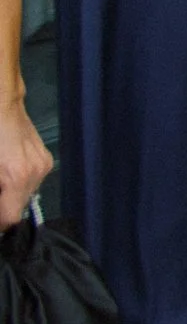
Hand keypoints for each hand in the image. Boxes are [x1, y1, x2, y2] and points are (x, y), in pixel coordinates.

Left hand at [0, 98, 49, 227]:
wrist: (1, 103)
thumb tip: (0, 211)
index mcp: (15, 178)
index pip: (9, 219)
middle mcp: (35, 174)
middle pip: (18, 209)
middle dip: (2, 205)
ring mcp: (43, 165)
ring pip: (25, 196)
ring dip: (9, 194)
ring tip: (0, 178)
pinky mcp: (46, 159)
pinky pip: (31, 181)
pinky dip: (18, 182)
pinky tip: (7, 170)